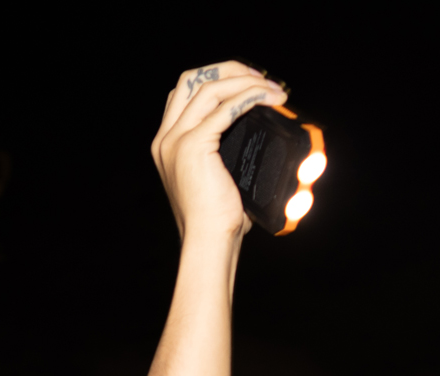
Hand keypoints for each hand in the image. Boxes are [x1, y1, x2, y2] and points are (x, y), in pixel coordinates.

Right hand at [151, 63, 287, 240]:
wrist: (208, 242)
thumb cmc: (217, 219)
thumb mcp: (217, 177)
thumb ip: (225, 151)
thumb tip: (262, 130)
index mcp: (166, 144)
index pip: (185, 93)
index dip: (218, 79)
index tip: (250, 82)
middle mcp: (165, 139)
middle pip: (191, 79)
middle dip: (229, 70)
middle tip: (261, 78)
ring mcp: (175, 140)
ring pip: (210, 87)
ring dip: (246, 81)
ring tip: (274, 90)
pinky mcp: (192, 146)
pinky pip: (224, 107)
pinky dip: (250, 97)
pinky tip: (269, 98)